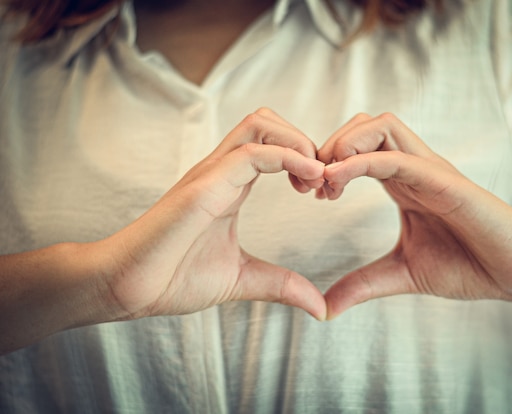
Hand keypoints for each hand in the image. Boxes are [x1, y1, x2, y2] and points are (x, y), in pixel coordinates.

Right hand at [99, 108, 326, 320]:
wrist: (127, 288)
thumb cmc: (173, 279)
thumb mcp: (243, 278)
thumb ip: (281, 285)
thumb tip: (320, 307)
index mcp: (230, 185)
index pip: (272, 144)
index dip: (304, 157)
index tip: (320, 191)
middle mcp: (221, 171)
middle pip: (268, 121)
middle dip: (304, 141)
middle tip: (320, 181)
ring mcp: (211, 174)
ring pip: (260, 124)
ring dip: (298, 143)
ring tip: (314, 178)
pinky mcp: (203, 186)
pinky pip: (251, 153)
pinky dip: (287, 157)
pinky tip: (308, 178)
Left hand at [318, 113, 511, 318]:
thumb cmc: (470, 266)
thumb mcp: (402, 274)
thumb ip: (363, 284)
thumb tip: (326, 308)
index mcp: (403, 183)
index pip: (358, 147)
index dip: (326, 161)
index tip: (311, 194)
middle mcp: (415, 168)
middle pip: (365, 124)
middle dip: (328, 146)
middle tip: (312, 186)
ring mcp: (431, 171)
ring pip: (381, 126)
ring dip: (344, 145)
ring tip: (327, 182)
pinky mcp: (446, 183)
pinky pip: (399, 158)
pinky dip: (362, 161)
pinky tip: (337, 181)